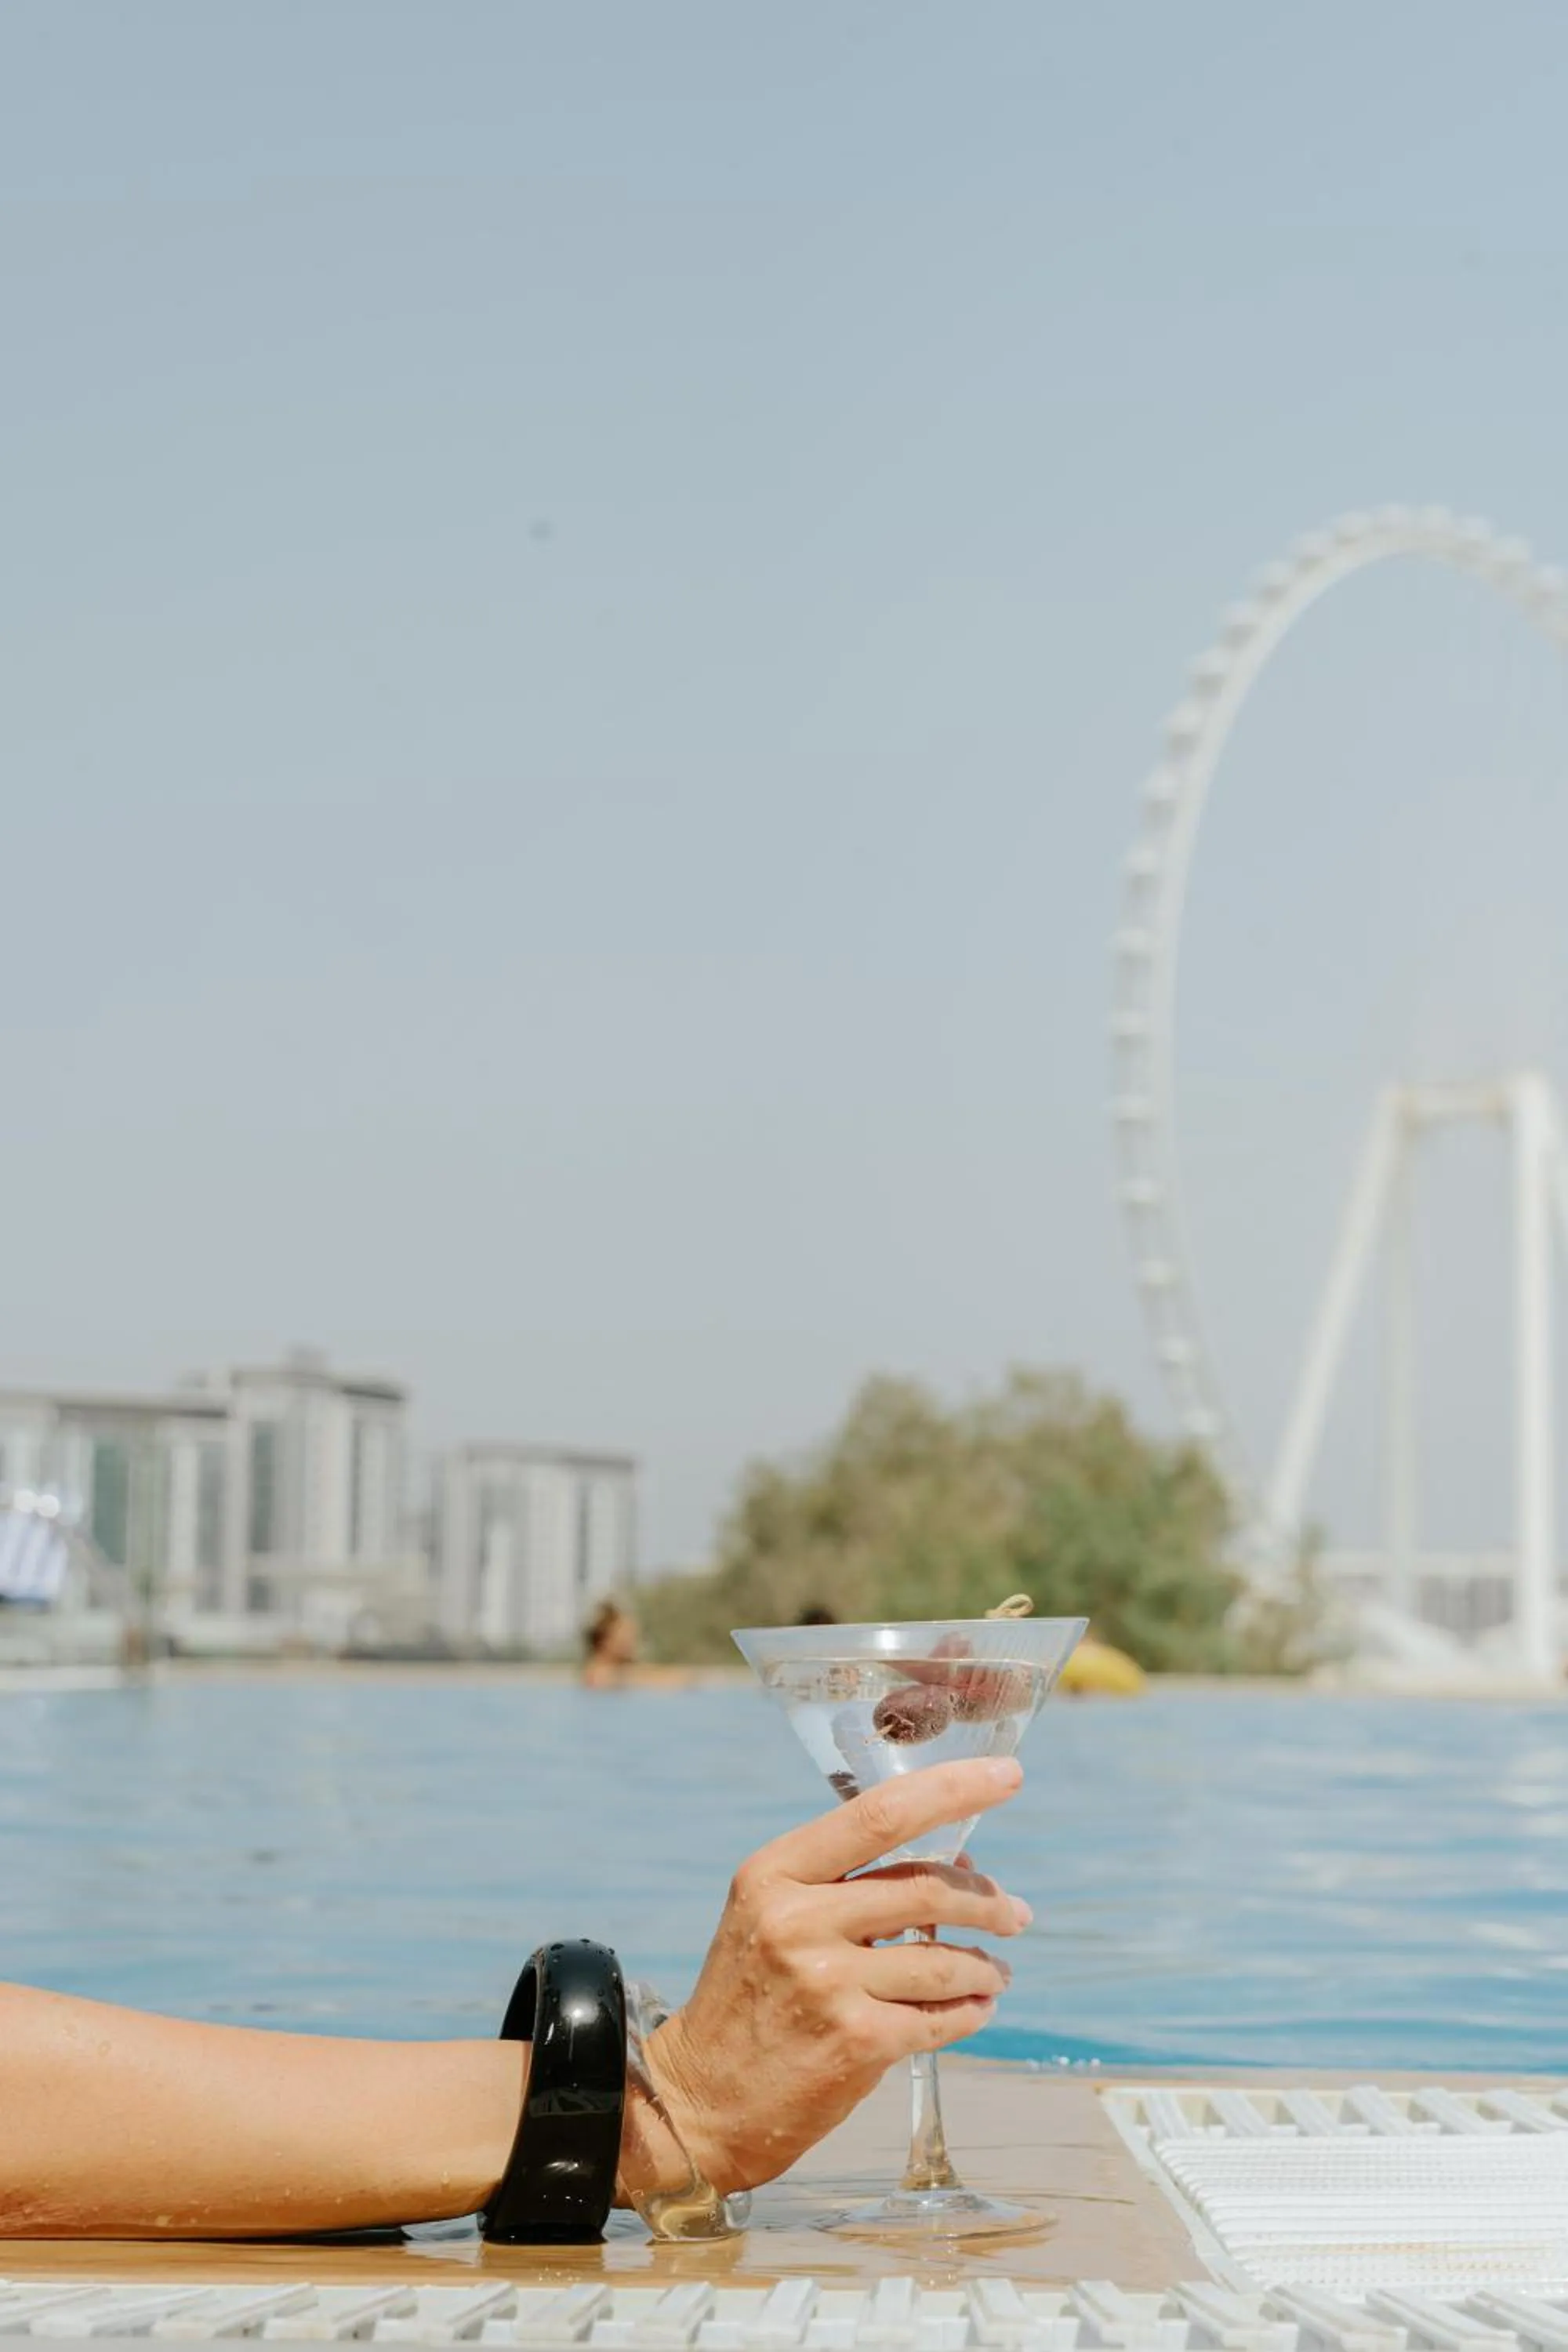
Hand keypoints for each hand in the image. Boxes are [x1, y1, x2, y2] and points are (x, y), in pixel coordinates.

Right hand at [642, 1757, 1027, 2195]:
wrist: (703, 2100)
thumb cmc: (749, 1997)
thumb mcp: (773, 1915)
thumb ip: (851, 1881)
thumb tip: (959, 1859)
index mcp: (775, 1872)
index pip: (879, 1814)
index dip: (953, 1789)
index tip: (1008, 1775)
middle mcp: (798, 1920)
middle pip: (926, 1885)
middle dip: (988, 1899)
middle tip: (1015, 1913)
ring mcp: (827, 1983)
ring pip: (944, 1959)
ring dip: (985, 1964)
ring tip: (995, 1972)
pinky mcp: (856, 2042)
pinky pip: (940, 2017)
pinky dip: (970, 2010)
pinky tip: (975, 2008)